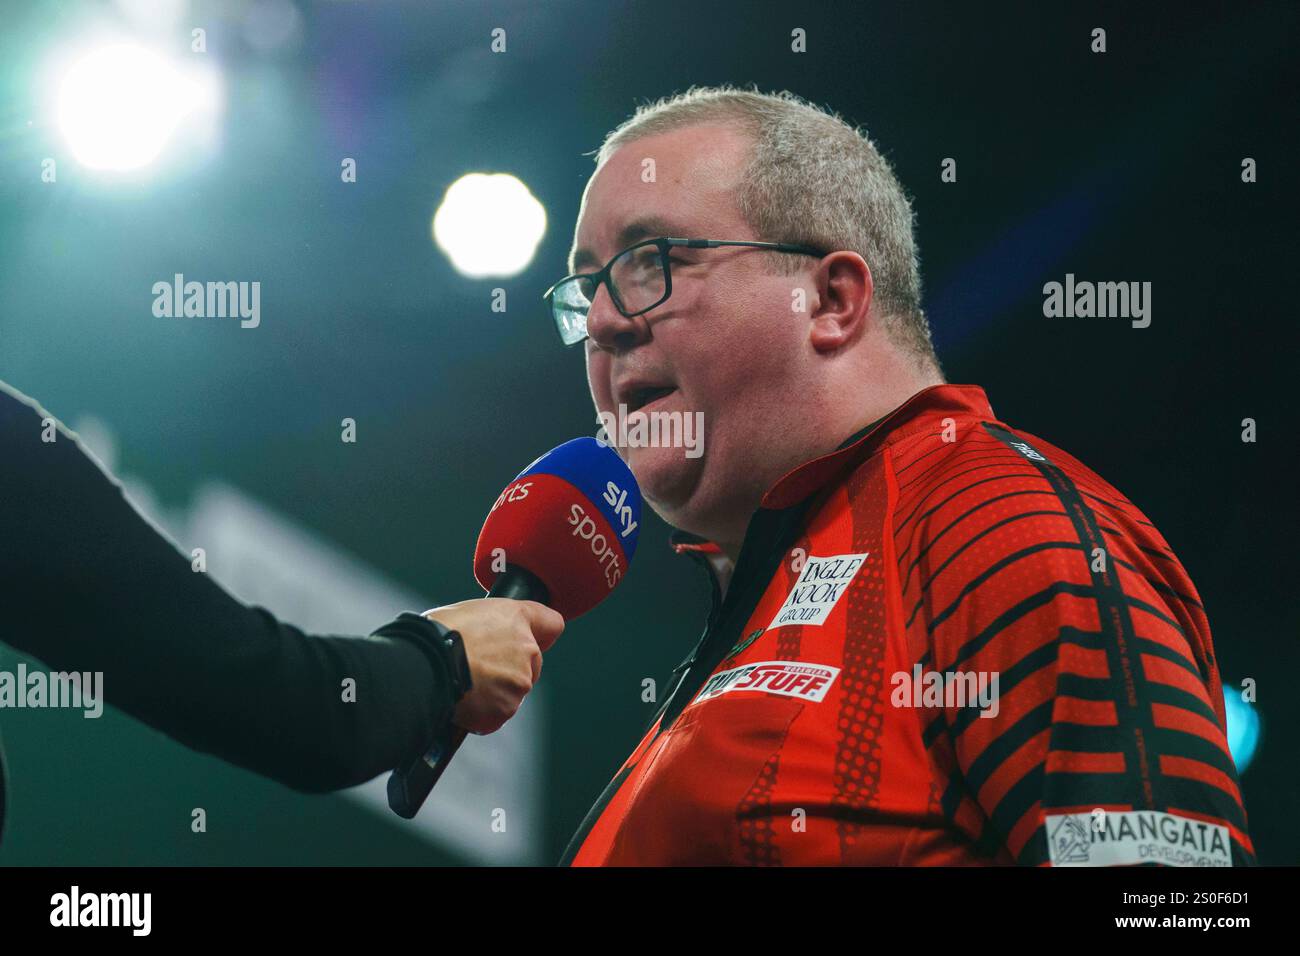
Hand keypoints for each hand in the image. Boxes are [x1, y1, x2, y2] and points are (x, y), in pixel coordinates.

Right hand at [422, 599, 563, 734]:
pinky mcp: (504, 710)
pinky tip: (462, 699)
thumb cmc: (438, 633)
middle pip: (530, 665)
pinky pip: (495, 714)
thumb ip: (492, 625)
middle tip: (476, 668)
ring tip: (463, 682)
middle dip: (508, 670)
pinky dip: (480, 711)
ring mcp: (518, 683)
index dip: (541, 633)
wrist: (424, 663)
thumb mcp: (468, 612)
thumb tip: (487, 637)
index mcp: (518, 619)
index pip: (551, 624)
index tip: (533, 639)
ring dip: (493, 692)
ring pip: (511, 692)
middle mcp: (527, 651)